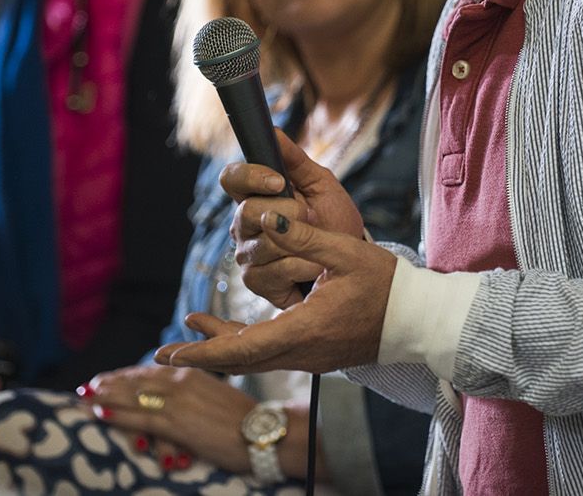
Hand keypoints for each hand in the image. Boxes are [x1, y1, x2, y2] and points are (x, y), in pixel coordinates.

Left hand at [82, 364, 253, 474]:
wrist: (261, 431)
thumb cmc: (242, 419)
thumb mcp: (215, 397)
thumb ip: (193, 393)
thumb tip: (175, 400)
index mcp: (193, 374)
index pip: (151, 372)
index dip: (126, 375)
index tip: (108, 378)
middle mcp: (182, 382)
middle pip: (137, 381)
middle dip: (110, 383)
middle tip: (87, 385)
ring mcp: (178, 402)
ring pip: (134, 396)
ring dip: (106, 396)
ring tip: (84, 396)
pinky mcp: (176, 424)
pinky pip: (141, 417)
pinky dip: (119, 414)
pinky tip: (101, 412)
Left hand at [155, 213, 395, 374]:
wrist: (419, 319)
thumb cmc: (388, 285)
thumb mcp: (347, 253)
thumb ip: (304, 237)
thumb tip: (267, 221)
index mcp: (307, 328)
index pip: (244, 347)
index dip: (206, 350)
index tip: (175, 351)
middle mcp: (303, 352)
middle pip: (241, 361)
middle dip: (201, 356)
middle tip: (163, 353)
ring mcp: (310, 358)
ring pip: (254, 360)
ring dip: (220, 349)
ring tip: (190, 334)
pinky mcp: (316, 354)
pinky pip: (270, 355)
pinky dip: (244, 346)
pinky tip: (230, 333)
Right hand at [224, 131, 366, 306]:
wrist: (351, 259)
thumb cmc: (334, 218)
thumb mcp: (322, 184)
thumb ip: (296, 159)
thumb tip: (274, 131)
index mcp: (255, 196)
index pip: (231, 179)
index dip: (251, 177)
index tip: (279, 181)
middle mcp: (244, 225)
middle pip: (244, 213)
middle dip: (286, 212)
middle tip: (311, 214)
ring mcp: (248, 254)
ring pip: (260, 244)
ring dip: (298, 240)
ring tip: (318, 240)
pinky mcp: (257, 282)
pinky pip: (271, 272)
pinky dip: (300, 266)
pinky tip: (313, 264)